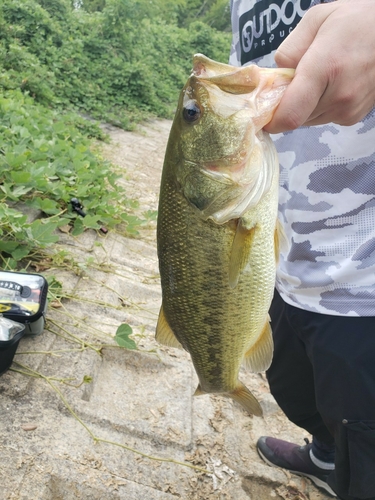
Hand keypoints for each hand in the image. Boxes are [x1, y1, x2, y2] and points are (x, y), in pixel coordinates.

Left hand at [264, 0, 374, 132]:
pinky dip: (317, 108)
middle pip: (295, 119)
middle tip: (293, 82)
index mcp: (325, 69)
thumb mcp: (317, 20)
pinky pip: (322, 119)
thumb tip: (277, 77)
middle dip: (286, 105)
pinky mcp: (353, 118)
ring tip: (317, 80)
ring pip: (307, 121)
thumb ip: (289, 49)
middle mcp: (339, 97)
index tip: (263, 111)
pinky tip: (330, 87)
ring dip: (302, 106)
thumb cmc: (355, 22)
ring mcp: (348, 111)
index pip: (289, 115)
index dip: (271, 120)